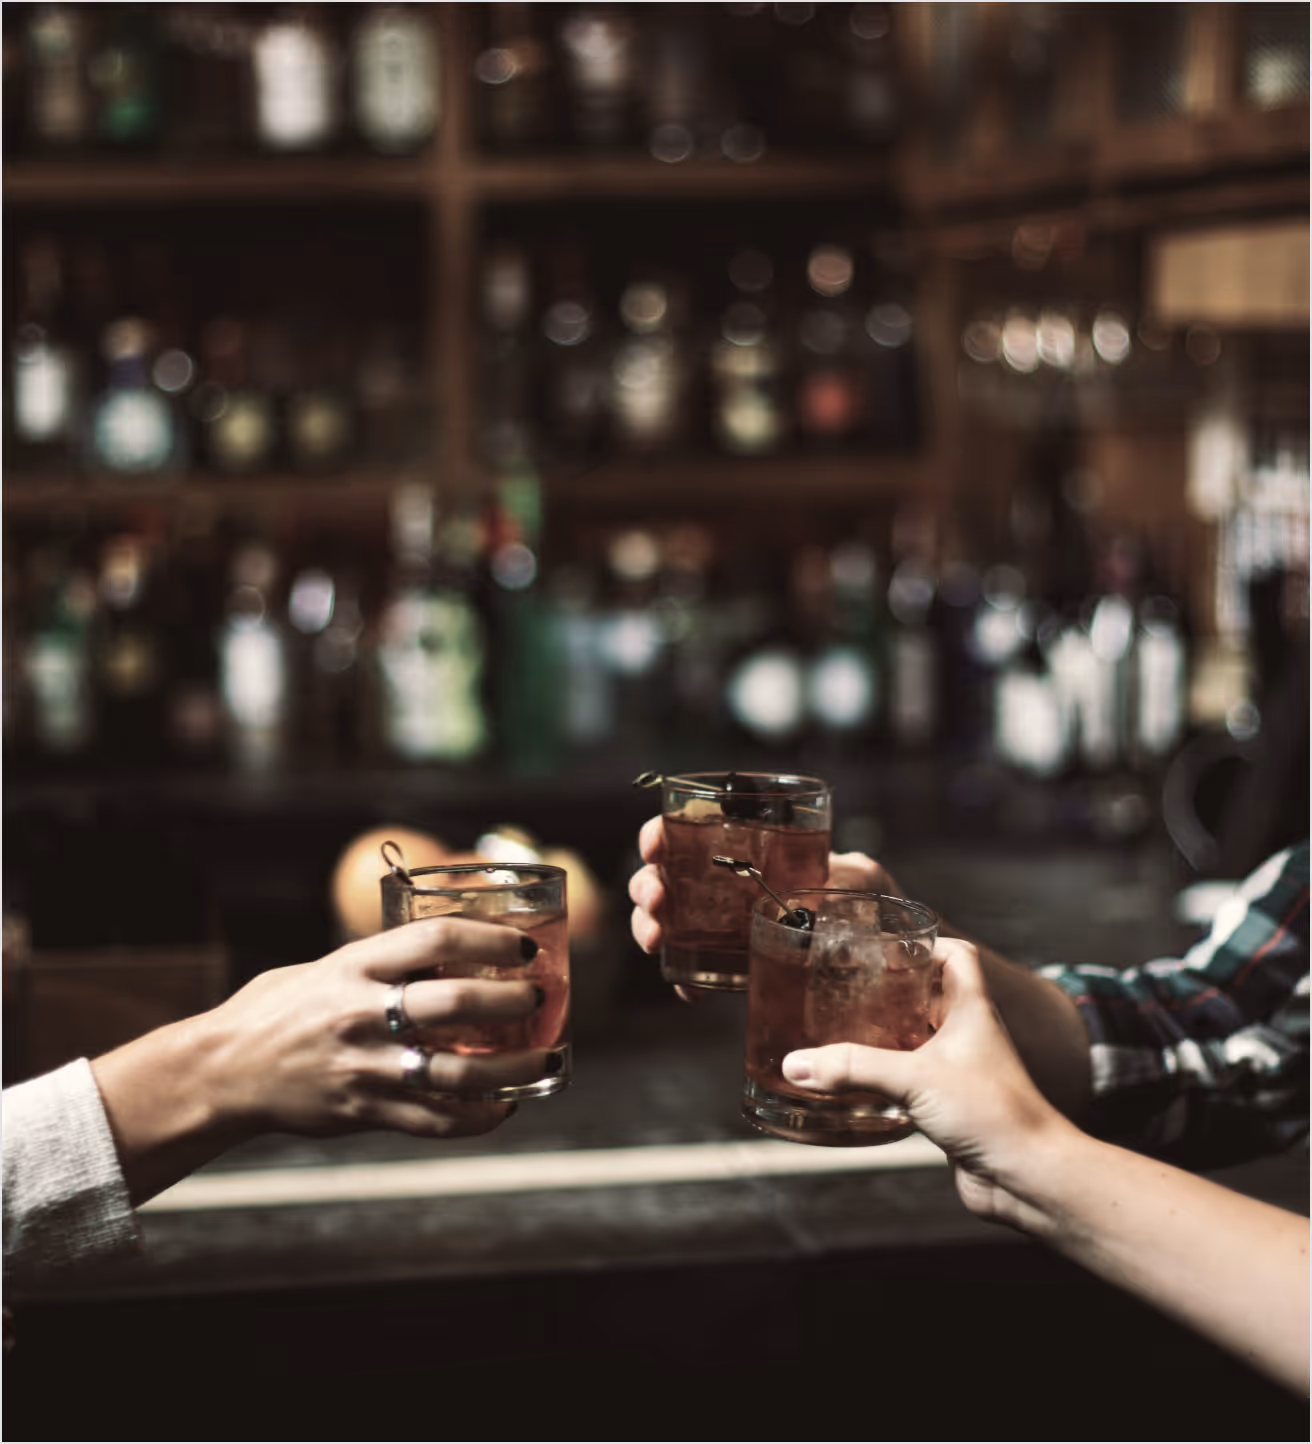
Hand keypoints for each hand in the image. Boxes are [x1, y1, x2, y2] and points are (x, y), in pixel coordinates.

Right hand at [183, 918, 550, 1140]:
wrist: (224, 1071)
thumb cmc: (280, 1009)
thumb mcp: (329, 967)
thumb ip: (384, 961)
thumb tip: (451, 950)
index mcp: (355, 965)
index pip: (436, 938)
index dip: (489, 940)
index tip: (523, 947)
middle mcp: (362, 1013)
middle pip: (454, 1003)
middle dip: (510, 1000)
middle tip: (539, 997)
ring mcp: (365, 1067)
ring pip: (457, 1073)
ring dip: (513, 1069)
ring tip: (546, 1060)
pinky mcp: (364, 1112)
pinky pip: (436, 1121)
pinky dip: (479, 1117)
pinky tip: (506, 1106)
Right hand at [628, 818, 903, 1000]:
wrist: (891, 954)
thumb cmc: (877, 902)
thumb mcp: (863, 877)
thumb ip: (845, 875)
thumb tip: (816, 893)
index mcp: (751, 848)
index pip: (690, 832)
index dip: (661, 834)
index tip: (655, 847)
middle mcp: (728, 885)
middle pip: (666, 876)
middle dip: (647, 885)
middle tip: (657, 900)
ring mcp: (726, 926)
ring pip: (667, 920)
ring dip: (649, 926)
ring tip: (656, 940)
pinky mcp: (735, 967)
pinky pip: (696, 970)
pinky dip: (684, 978)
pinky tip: (690, 991)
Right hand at [780, 938, 1076, 1226]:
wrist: (1027, 1176)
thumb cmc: (994, 1114)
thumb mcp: (915, 1079)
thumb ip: (853, 1068)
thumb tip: (798, 1063)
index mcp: (971, 1009)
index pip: (955, 955)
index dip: (924, 943)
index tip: (883, 944)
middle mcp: (967, 1035)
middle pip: (929, 996)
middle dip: (891, 990)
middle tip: (849, 987)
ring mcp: (960, 1071)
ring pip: (919, 1040)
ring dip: (885, 1035)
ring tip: (843, 1030)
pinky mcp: (949, 1106)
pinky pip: (913, 1081)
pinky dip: (886, 1078)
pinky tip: (855, 1085)